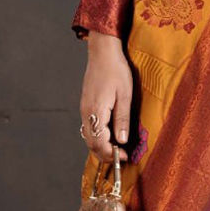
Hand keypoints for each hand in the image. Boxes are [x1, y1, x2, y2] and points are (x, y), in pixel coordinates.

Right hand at [80, 31, 133, 163]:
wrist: (102, 53)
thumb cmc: (116, 70)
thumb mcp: (125, 96)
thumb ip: (123, 119)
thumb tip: (121, 141)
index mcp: (96, 111)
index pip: (99, 142)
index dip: (111, 154)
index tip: (124, 157)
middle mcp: (86, 112)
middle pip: (91, 143)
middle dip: (105, 154)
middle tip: (121, 157)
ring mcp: (84, 109)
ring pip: (88, 137)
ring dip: (101, 147)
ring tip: (117, 149)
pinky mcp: (85, 106)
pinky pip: (88, 128)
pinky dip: (97, 137)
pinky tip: (109, 135)